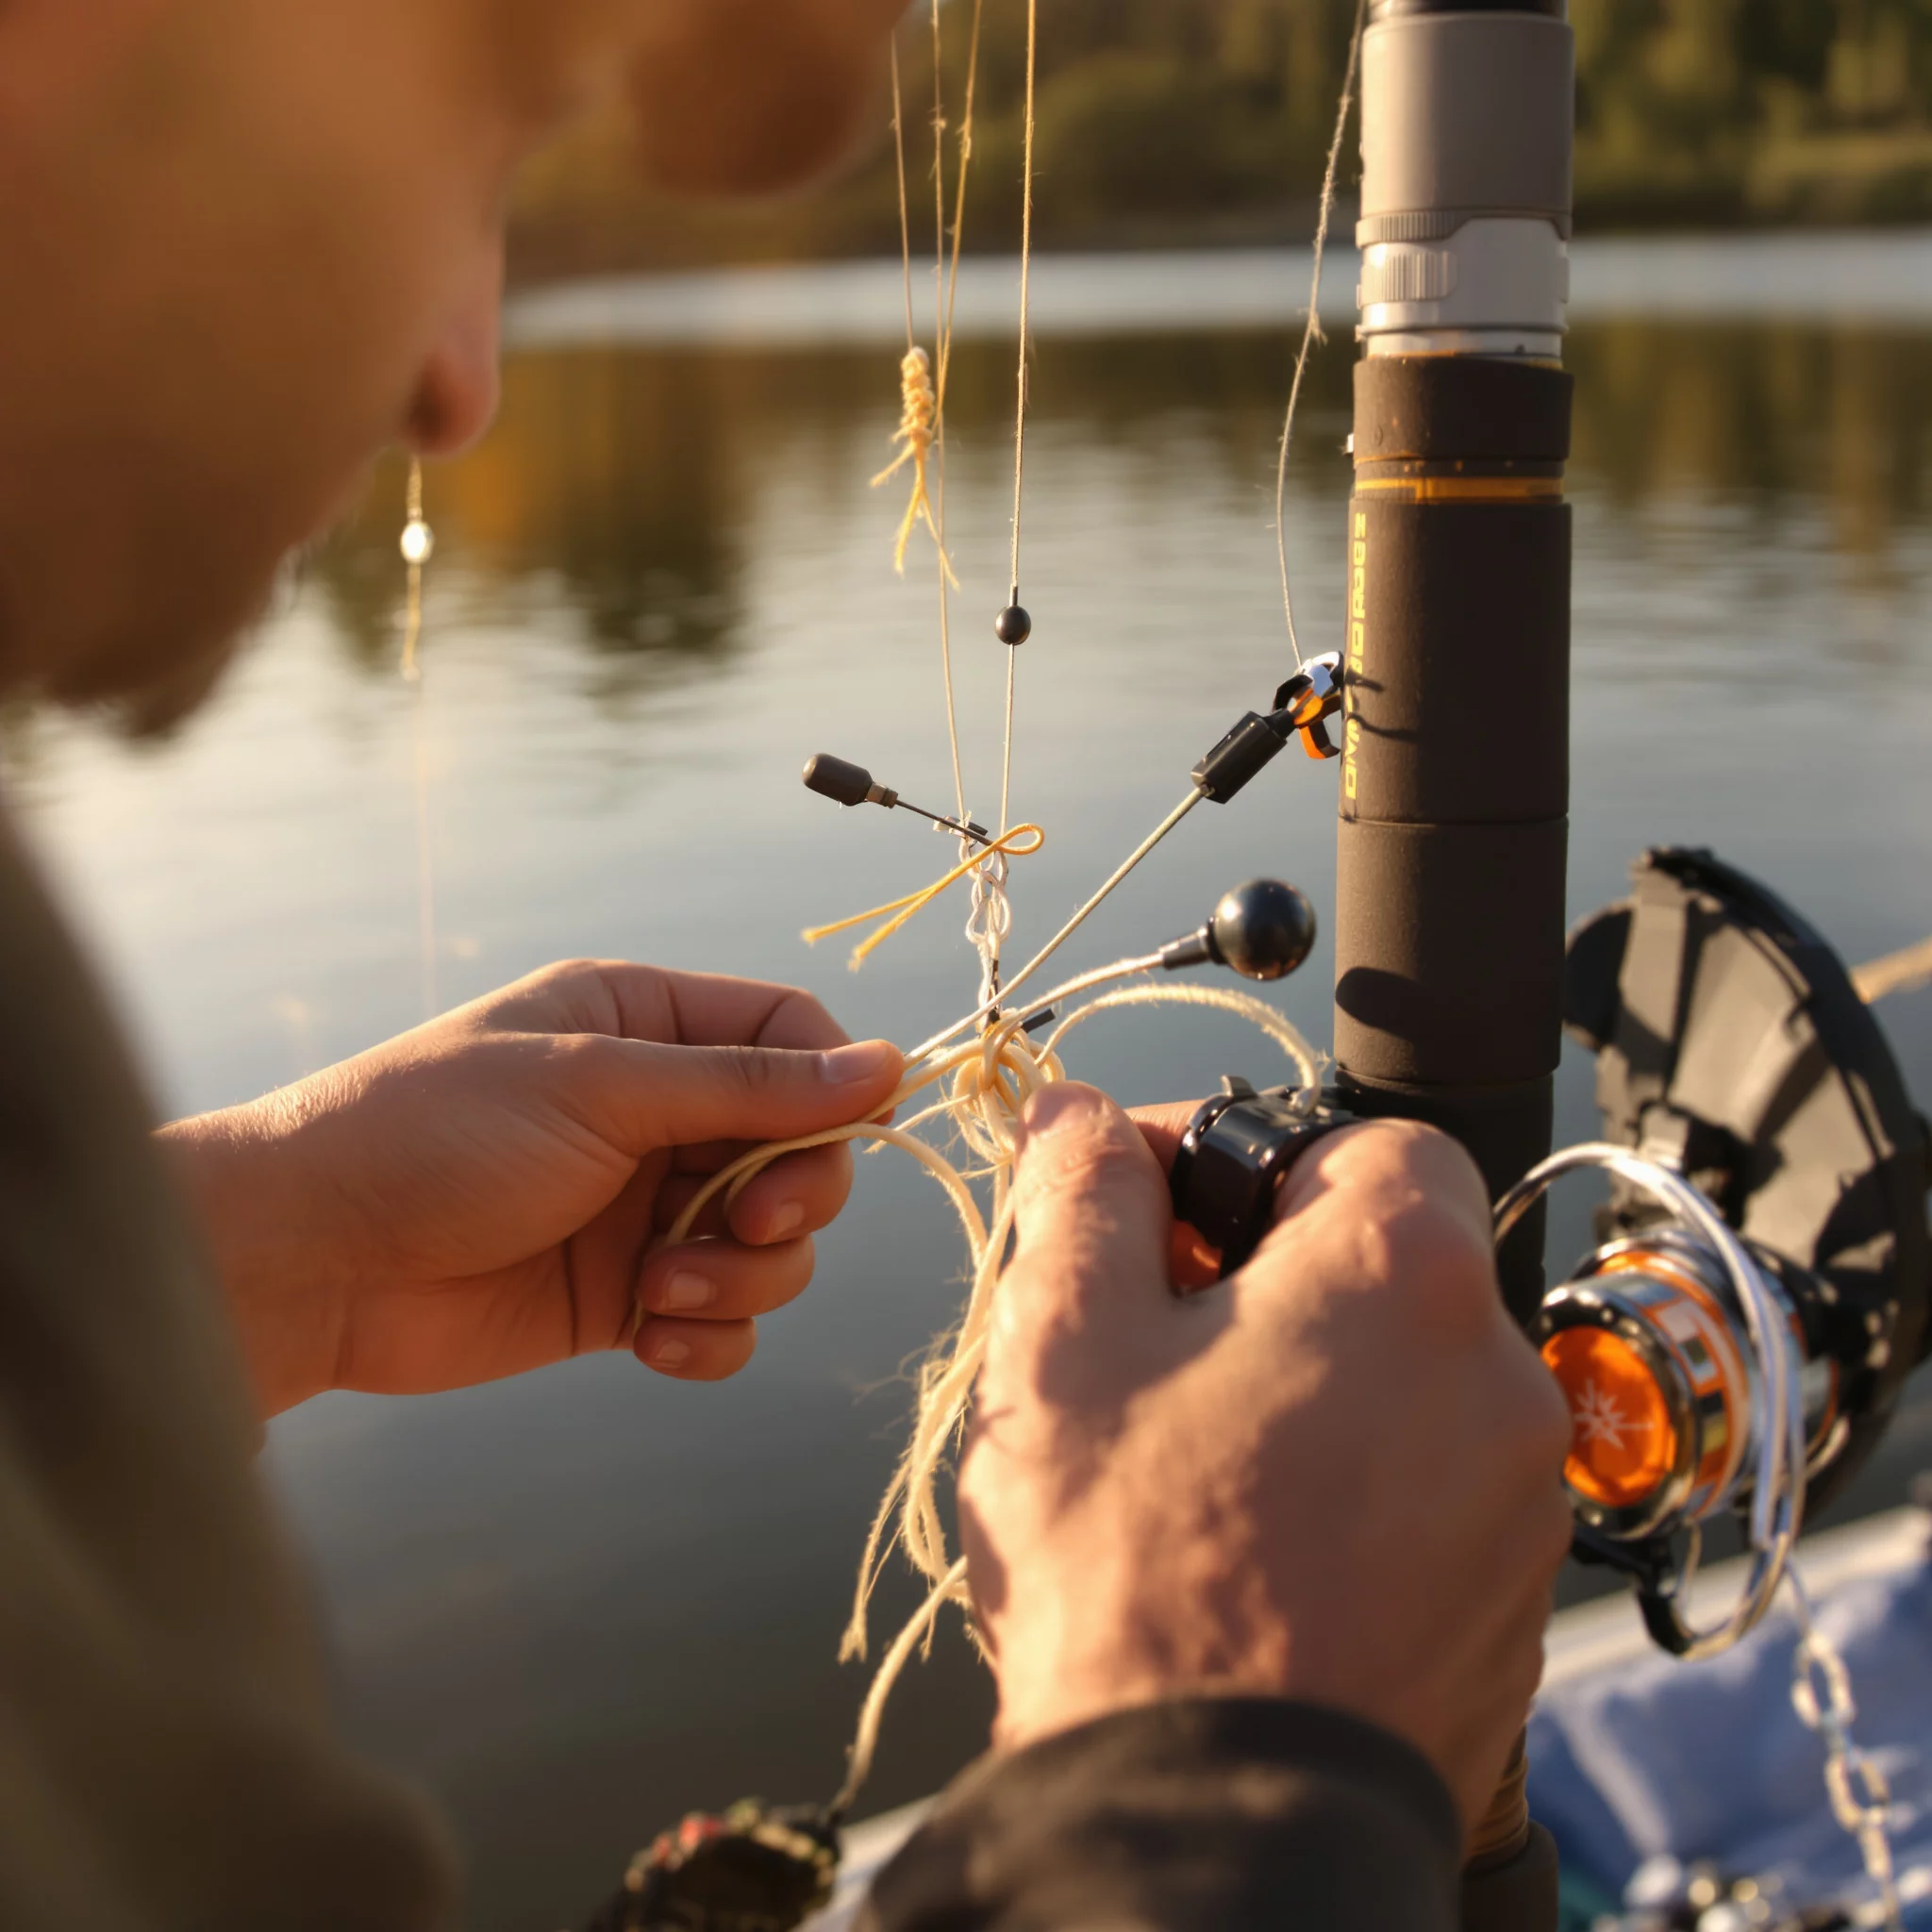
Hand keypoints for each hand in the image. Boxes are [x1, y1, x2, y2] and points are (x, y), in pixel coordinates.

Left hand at [161, 961, 901, 1417]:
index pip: (791, 1037)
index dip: (836, 1086)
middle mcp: (658, 1111)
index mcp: (646, 1026)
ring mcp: (646, 1206)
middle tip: (747, 1222)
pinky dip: (709, 1336)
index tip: (852, 1131)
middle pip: (802, 1148)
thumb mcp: (601, 1088)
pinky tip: (652, 1342)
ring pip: (775, 1244)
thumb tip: (888, 1066)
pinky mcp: (625, 1295)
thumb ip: (749, 1087)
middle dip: (794, 1196)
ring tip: (662, 1288)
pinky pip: (722, 1319)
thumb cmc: (439, 1136)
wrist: (313, 1260)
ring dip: (744, 1276)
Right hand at [956, 1085, 1571, 1831]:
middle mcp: (1496, 1375)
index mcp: (1403, 1275)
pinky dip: (1349, 1485)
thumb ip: (1079, 1198)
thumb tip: (1074, 1115)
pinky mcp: (1510, 1607)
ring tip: (1182, 1452)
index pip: (1361, 1138)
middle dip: (1262, 1274)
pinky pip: (1428, 1494)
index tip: (1148, 1203)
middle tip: (1150, 1331)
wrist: (1215, 1821)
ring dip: (1304, 1383)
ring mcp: (1519, 1501)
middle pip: (1381, 1264)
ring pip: (1402, 1385)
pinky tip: (1247, 1543)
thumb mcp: (1063, 1345)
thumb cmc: (1133, 1574)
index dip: (1243, 1155)